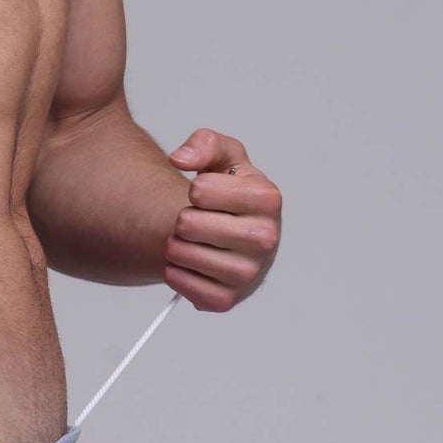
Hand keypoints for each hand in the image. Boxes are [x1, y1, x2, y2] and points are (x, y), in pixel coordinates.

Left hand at [164, 128, 280, 310]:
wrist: (237, 233)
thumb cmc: (231, 191)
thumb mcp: (224, 156)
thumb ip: (203, 143)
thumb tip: (180, 158)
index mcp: (267, 198)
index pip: (200, 190)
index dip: (195, 189)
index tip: (207, 194)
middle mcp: (265, 238)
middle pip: (187, 223)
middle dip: (183, 218)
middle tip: (197, 220)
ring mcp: (249, 273)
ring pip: (181, 254)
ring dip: (176, 245)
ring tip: (193, 240)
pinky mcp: (228, 298)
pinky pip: (180, 284)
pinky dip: (175, 271)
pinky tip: (191, 262)